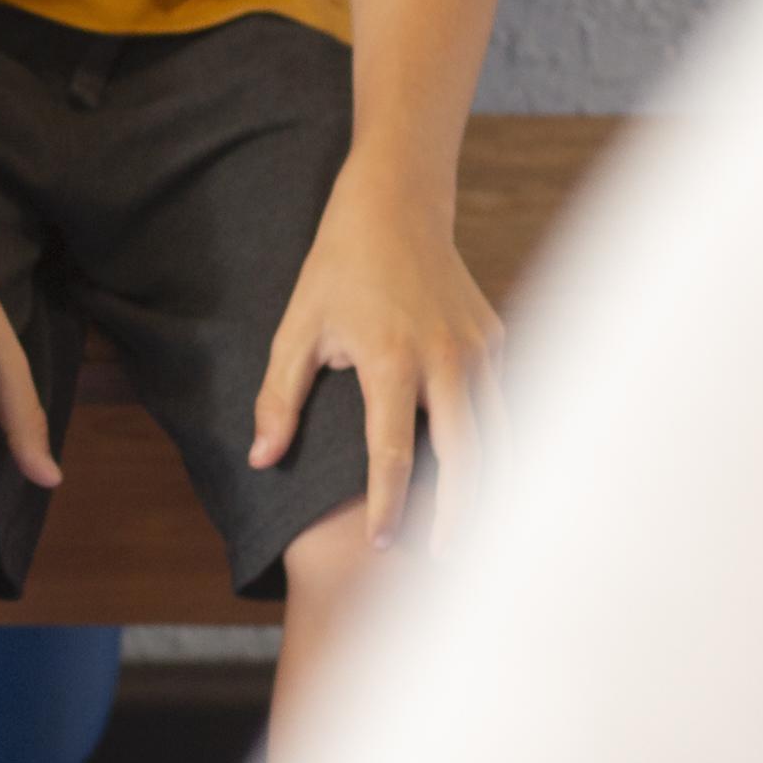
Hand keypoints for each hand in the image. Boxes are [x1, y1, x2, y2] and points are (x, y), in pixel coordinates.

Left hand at [257, 180, 496, 546]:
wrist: (396, 205)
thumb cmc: (339, 268)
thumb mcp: (297, 328)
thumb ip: (279, 398)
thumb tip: (261, 459)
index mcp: (392, 361)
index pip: (395, 455)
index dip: (390, 506)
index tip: (383, 542)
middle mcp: (445, 360)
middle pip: (468, 458)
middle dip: (460, 515)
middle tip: (442, 557)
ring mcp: (478, 350)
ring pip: (498, 435)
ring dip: (488, 486)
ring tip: (472, 528)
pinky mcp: (495, 340)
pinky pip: (500, 402)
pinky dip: (495, 441)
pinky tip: (481, 473)